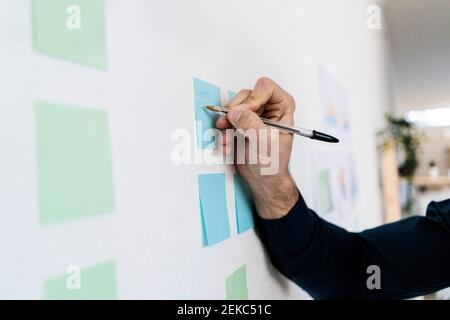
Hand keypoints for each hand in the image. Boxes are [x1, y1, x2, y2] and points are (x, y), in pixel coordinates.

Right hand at [216, 77, 298, 219]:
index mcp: (282, 107)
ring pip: (234, 106)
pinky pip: (226, 119)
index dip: (252, 99)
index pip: (265, 88)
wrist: (264, 181)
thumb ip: (251, 124)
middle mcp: (268, 108)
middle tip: (229, 123)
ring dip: (226, 122)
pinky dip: (223, 131)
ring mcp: (253, 115)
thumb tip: (236, 111)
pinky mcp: (241, 124)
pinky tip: (227, 144)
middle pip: (246, 95)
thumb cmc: (273, 165)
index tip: (245, 113)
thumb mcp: (264, 143)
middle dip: (235, 111)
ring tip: (226, 138)